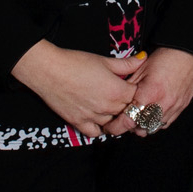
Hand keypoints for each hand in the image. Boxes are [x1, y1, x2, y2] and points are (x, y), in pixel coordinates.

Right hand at [10, 40, 142, 138]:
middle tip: (126, 97)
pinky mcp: (78, 123)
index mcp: (116, 91)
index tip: (136, 88)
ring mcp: (93, 117)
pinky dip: (100, 128)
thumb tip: (143, 58)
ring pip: (113, 124)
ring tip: (113, 107)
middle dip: (129, 105)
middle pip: (127, 111)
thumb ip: (127, 63)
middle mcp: (107, 107)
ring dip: (115, 117)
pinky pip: (95, 133)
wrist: (50, 71)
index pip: (137, 97)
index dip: (138, 92)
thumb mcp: (105, 61)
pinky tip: (100, 118)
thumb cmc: (77, 63)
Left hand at [102, 47, 192, 137]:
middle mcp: (162, 104)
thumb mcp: (141, 69)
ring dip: (142, 125)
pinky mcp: (181, 108)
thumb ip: (128, 87)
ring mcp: (173, 107)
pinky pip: (164, 124)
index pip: (128, 121)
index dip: (116, 126)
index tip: (110, 126)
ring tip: (138, 115)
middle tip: (123, 119)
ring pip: (152, 128)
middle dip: (129, 126)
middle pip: (139, 128)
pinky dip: (155, 122)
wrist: (189, 52)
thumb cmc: (166, 57)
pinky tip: (151, 113)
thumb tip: (116, 100)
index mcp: (150, 93)